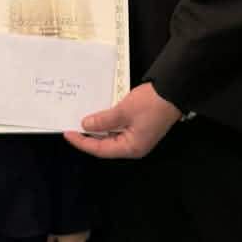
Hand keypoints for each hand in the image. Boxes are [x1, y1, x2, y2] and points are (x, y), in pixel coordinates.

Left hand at [66, 82, 180, 160]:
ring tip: (80, 121)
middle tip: (71, 127)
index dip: (82, 142)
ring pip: (111, 137)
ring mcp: (137, 137)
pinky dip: (106, 123)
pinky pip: (117, 129)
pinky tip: (97, 116)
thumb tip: (85, 125)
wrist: (173, 91)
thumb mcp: (124, 110)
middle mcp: (133, 146)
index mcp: (131, 148)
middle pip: (105, 145)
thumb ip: (103, 120)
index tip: (67, 133)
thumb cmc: (151, 103)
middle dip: (88, 137)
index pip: (100, 150)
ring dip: (97, 129)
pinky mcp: (139, 127)